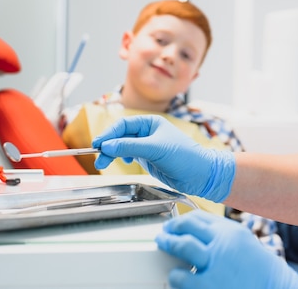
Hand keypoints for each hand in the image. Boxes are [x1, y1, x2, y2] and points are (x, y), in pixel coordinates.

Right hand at [91, 115, 235, 202]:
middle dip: (108, 145)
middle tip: (98, 157)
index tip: (98, 143)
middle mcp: (148, 133)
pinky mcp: (148, 159)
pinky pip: (129, 155)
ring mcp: (147, 146)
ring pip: (123, 147)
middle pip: (121, 136)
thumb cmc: (184, 156)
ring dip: (112, 153)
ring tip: (104, 163)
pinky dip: (122, 158)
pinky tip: (123, 163)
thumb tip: (108, 145)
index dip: (109, 133)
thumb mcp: (155, 149)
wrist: (200, 174)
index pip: (124, 125)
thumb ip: (130, 146)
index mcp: (151, 123)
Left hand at [156, 210, 297, 288]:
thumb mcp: (242, 241)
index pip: (197, 218)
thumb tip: (193, 228)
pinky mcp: (208, 287)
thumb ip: (220, 233)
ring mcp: (215, 266)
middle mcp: (222, 244)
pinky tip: (178, 278)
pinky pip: (181, 278)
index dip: (180, 220)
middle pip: (186, 229)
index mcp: (230, 231)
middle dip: (169, 231)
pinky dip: (176, 276)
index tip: (173, 225)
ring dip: (169, 246)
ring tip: (166, 253)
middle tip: (162, 236)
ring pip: (182, 247)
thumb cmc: (259, 269)